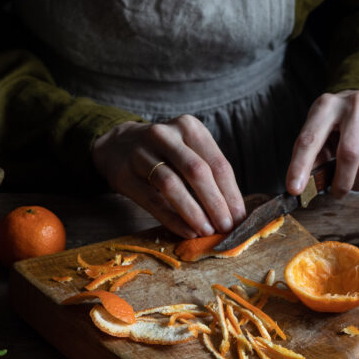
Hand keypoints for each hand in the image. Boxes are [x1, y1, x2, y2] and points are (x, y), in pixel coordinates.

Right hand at [92, 116, 245, 238]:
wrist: (118, 145)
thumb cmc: (165, 153)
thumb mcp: (188, 150)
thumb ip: (209, 174)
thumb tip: (234, 212)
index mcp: (189, 127)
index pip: (217, 163)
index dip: (231, 193)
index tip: (240, 217)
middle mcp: (165, 135)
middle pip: (196, 171)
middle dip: (215, 203)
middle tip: (226, 227)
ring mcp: (141, 152)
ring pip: (172, 185)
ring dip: (194, 212)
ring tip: (207, 231)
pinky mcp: (124, 173)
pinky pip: (153, 200)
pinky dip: (173, 218)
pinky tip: (187, 231)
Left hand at [286, 90, 358, 196]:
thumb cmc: (338, 123)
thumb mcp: (319, 130)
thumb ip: (311, 157)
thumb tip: (302, 187)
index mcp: (327, 106)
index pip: (310, 139)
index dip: (300, 166)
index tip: (294, 189)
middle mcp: (356, 105)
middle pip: (349, 155)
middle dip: (340, 183)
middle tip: (336, 192)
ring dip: (358, 183)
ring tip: (353, 175)